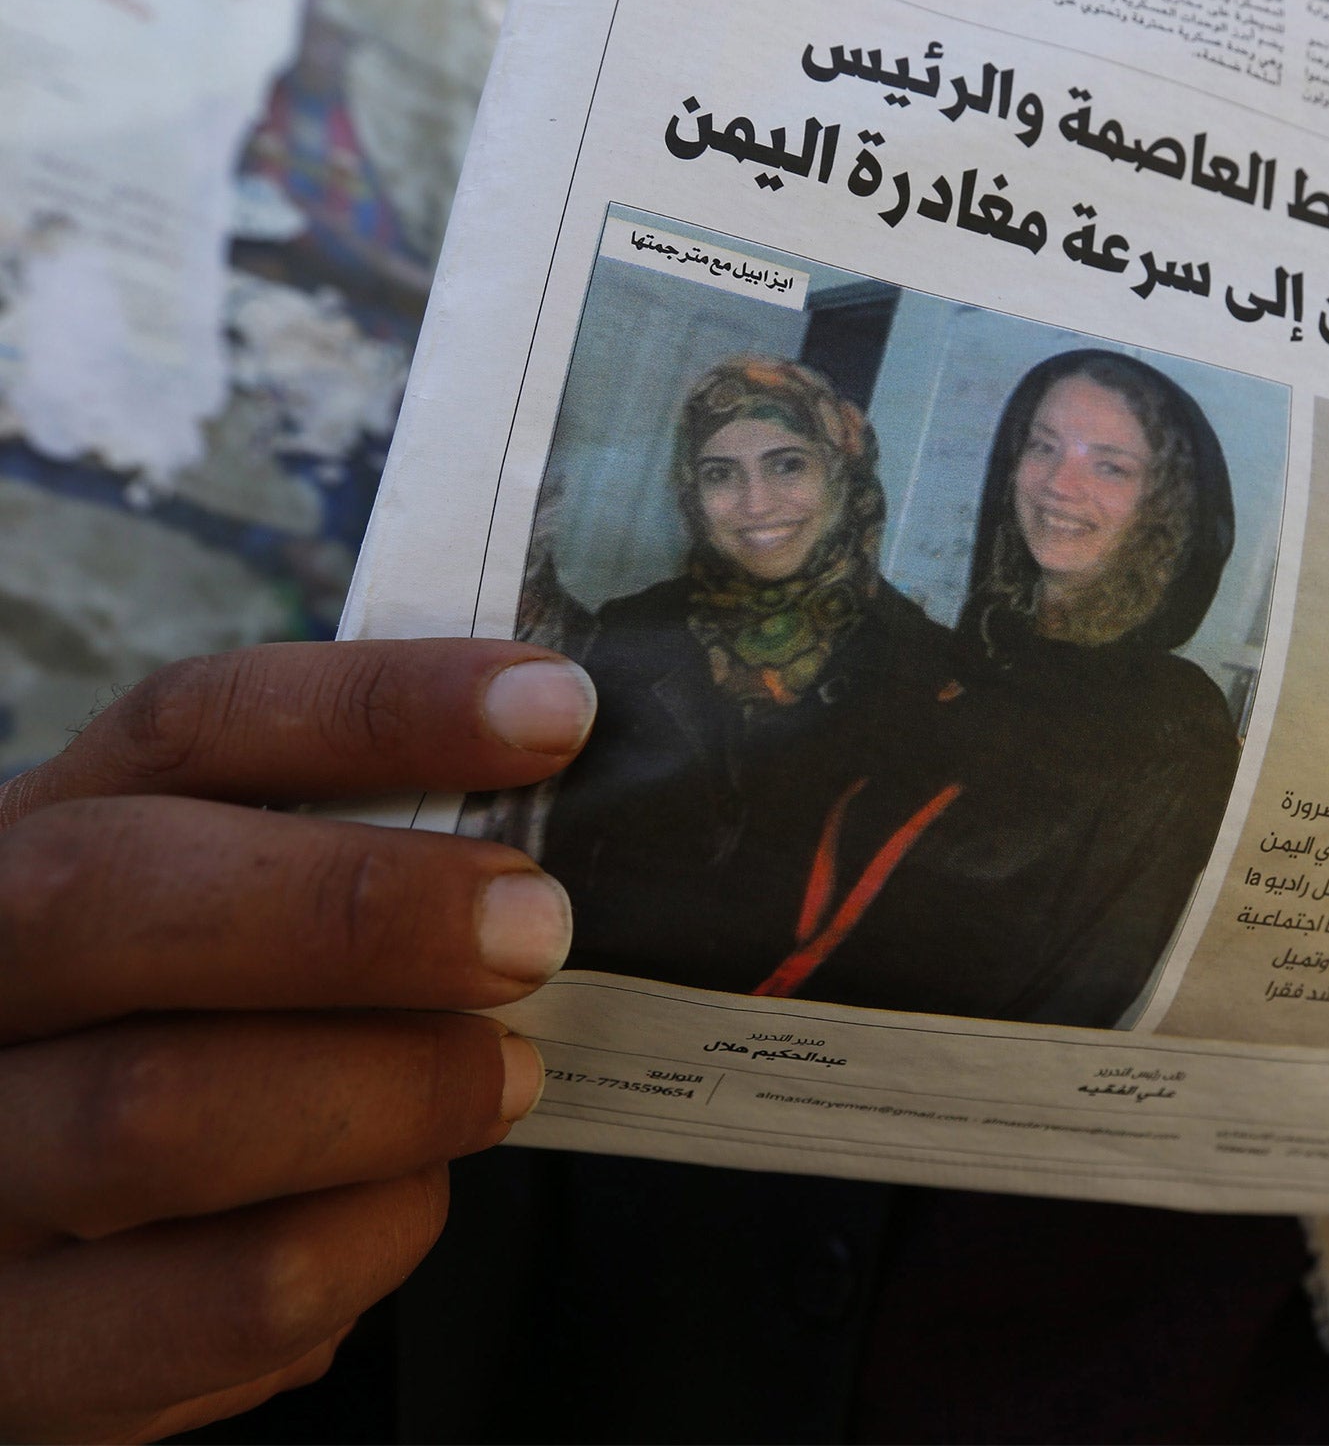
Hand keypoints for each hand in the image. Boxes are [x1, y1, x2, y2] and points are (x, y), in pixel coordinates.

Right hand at [0, 640, 594, 1441]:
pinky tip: (410, 1197)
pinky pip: (235, 1291)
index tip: (552, 710)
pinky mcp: (26, 1346)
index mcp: (22, 847)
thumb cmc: (171, 1050)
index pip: (183, 727)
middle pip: (113, 894)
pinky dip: (373, 1237)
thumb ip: (330, 857)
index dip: (376, 706)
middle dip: (362, 907)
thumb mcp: (209, 922)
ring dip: (395, 1091)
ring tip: (502, 1078)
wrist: (40, 1253)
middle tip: (535, 928)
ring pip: (162, 1114)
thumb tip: (542, 790)